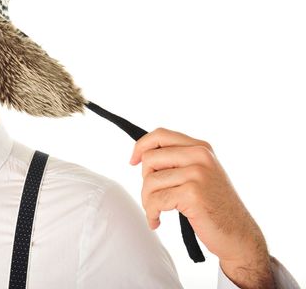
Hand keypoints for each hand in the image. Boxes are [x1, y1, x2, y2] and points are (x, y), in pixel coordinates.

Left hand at [129, 128, 274, 288]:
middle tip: (153, 197)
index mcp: (201, 148)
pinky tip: (156, 221)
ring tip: (155, 212)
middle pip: (150, 158)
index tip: (132, 161)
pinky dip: (151, 214)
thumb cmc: (215, 207)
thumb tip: (142, 155)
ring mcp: (197, 174)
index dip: (141, 146)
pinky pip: (155, 200)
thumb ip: (178, 161)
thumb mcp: (201, 175)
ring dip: (147, 201)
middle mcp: (200, 156)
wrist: (239, 235)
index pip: (160, 135)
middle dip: (145, 181)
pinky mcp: (192, 193)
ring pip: (150, 181)